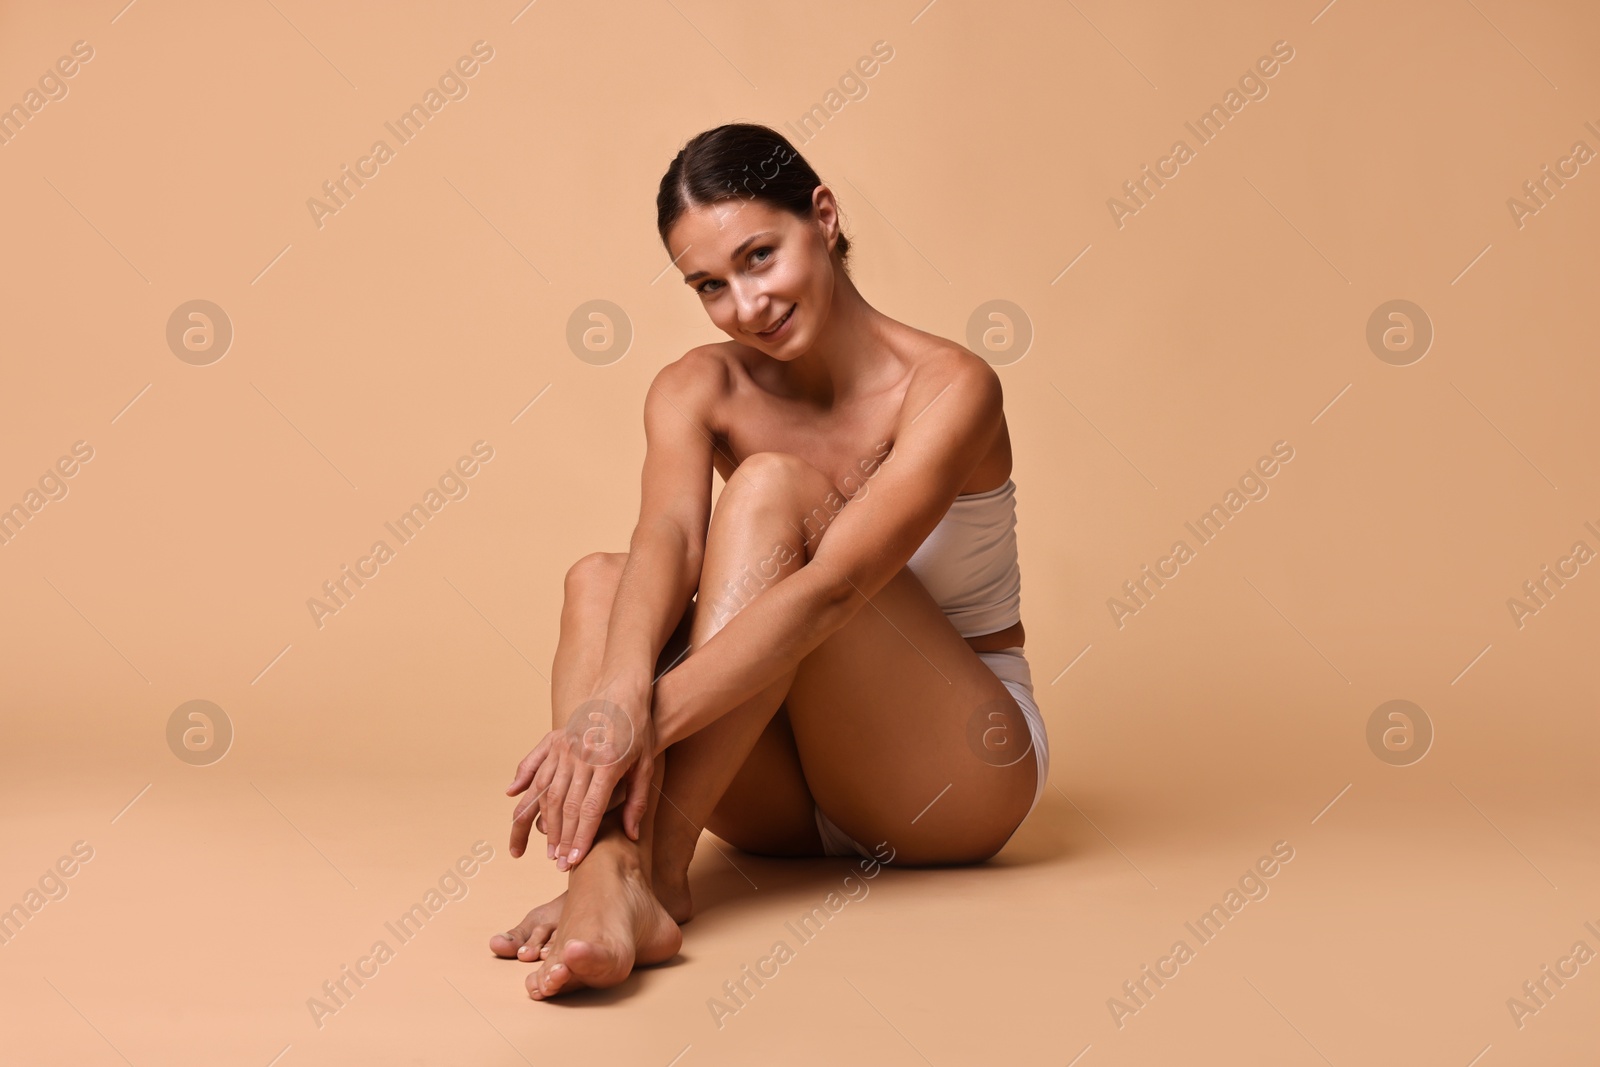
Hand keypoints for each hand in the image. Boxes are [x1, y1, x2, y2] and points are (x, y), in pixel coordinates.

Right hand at [506, 681, 654, 869]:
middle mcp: (580, 757)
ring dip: (542, 822)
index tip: (573, 861)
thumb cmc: (638, 729)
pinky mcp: (554, 739)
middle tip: (558, 863)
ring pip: (547, 791)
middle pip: (565, 806)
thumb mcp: (646, 765)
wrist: (622, 688)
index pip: (589, 810)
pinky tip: (513, 800)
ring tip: (542, 847)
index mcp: (605, 764)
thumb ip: (637, 801)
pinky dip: (522, 782)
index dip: (580, 839)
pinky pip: (533, 764)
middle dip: (561, 838)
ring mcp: (564, 747)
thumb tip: (631, 835)